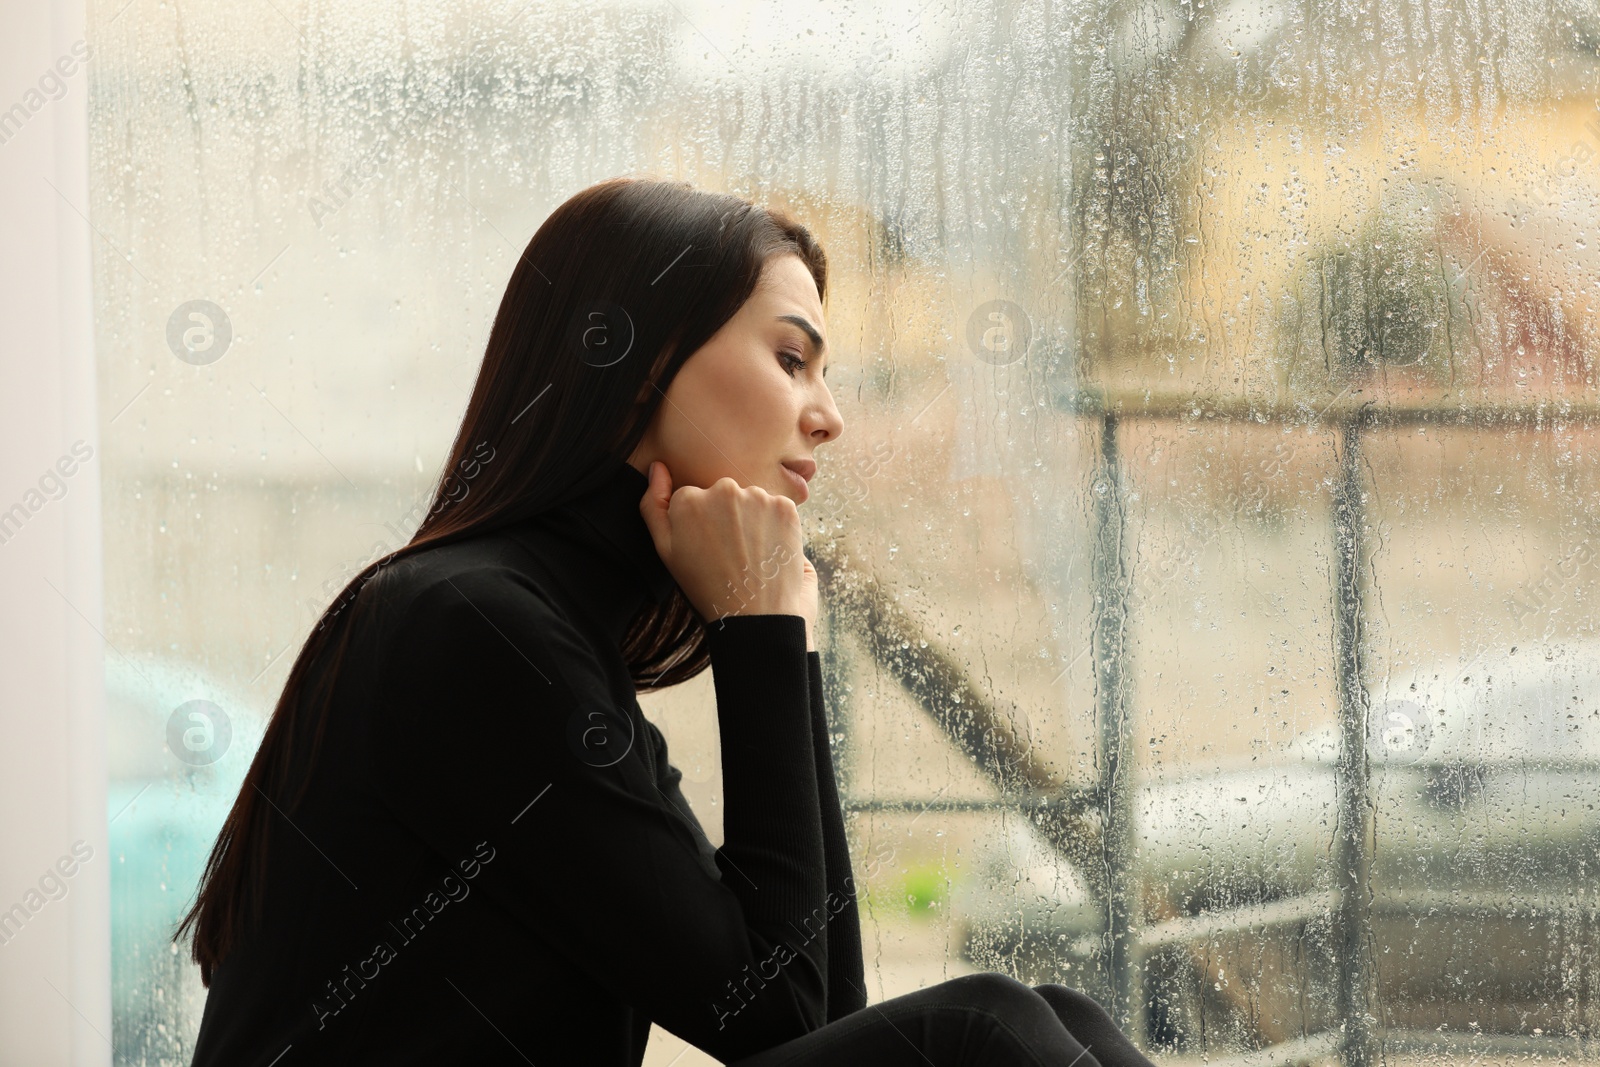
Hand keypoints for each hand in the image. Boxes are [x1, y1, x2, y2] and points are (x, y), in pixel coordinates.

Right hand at [639, 460, 816, 649]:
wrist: (755, 614)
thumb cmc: (706, 585)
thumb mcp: (666, 550)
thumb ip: (654, 505)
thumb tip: (657, 467)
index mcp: (688, 499)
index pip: (694, 498)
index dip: (701, 525)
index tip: (708, 547)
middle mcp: (722, 489)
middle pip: (723, 495)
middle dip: (726, 517)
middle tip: (730, 553)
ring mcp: (756, 496)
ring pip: (751, 500)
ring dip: (751, 519)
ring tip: (750, 555)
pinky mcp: (784, 506)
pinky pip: (775, 507)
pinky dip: (774, 524)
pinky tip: (767, 550)